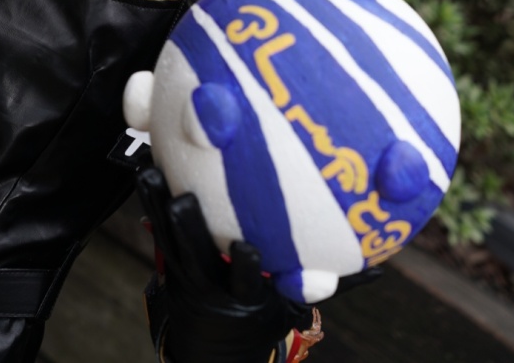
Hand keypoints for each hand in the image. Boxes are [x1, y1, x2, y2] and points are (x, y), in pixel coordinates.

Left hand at [137, 166, 314, 362]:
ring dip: (159, 204)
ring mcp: (186, 273)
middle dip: (190, 228)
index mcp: (245, 298)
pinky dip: (150, 200)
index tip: (247, 248)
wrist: (216, 350)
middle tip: (184, 199)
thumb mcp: (288, 309)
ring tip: (150, 172)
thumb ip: (313, 283)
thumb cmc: (260, 318)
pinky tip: (145, 169)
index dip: (245, 266)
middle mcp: (212, 285)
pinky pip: (156, 228)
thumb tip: (369, 266)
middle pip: (197, 256)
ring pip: (169, 238)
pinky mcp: (169, 261)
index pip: (246, 282)